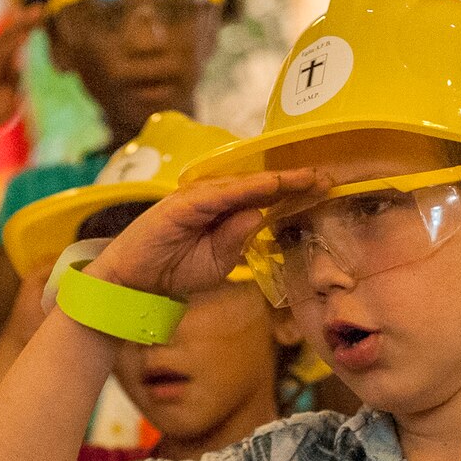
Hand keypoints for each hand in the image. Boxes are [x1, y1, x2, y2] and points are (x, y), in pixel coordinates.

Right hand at [89, 169, 326, 297]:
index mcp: (222, 212)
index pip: (262, 197)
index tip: (322, 187)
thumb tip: (259, 216)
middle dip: (292, 181)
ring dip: (276, 180)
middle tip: (327, 177)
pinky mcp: (183, 203)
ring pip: (244, 184)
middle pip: (258, 184)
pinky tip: (271, 186)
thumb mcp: (217, 263)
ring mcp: (197, 197)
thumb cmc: (173, 271)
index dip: (291, 191)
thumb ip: (237, 241)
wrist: (134, 283)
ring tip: (307, 178)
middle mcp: (211, 198)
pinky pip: (221, 193)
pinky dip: (247, 188)